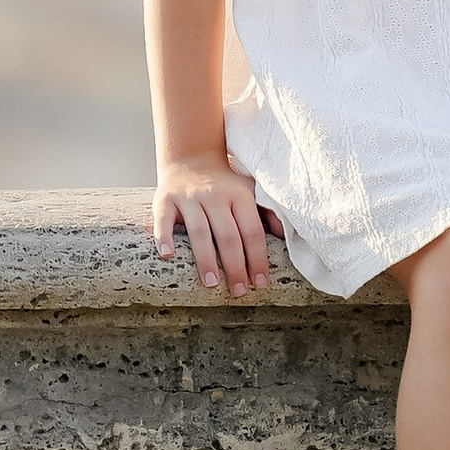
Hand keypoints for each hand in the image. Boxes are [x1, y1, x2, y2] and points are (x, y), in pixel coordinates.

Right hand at [153, 155, 276, 295]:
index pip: (252, 231)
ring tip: (211, 284)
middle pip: (227, 235)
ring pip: (199, 231)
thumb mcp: (250, 191)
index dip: (257, 258)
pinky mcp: (165, 199)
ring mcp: (189, 198)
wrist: (191, 157)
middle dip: (235, 266)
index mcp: (239, 196)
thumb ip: (268, 212)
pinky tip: (167, 255)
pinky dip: (164, 237)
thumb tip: (286, 235)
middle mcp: (215, 196)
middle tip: (239, 291)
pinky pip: (163, 219)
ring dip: (205, 259)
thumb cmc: (226, 185)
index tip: (260, 283)